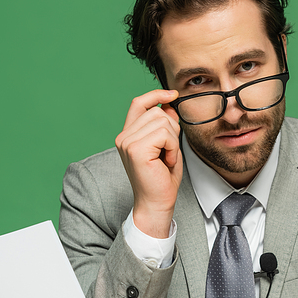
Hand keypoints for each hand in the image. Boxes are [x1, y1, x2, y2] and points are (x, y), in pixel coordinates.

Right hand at [115, 89, 182, 237]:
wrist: (156, 203)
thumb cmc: (162, 179)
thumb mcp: (167, 146)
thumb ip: (165, 126)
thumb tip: (169, 105)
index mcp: (128, 135)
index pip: (139, 103)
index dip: (156, 94)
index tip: (173, 95)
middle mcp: (124, 137)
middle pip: (157, 111)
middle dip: (172, 130)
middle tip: (168, 152)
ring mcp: (127, 142)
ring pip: (163, 121)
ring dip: (173, 141)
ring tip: (166, 158)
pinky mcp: (135, 149)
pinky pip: (165, 134)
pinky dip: (172, 148)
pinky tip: (166, 162)